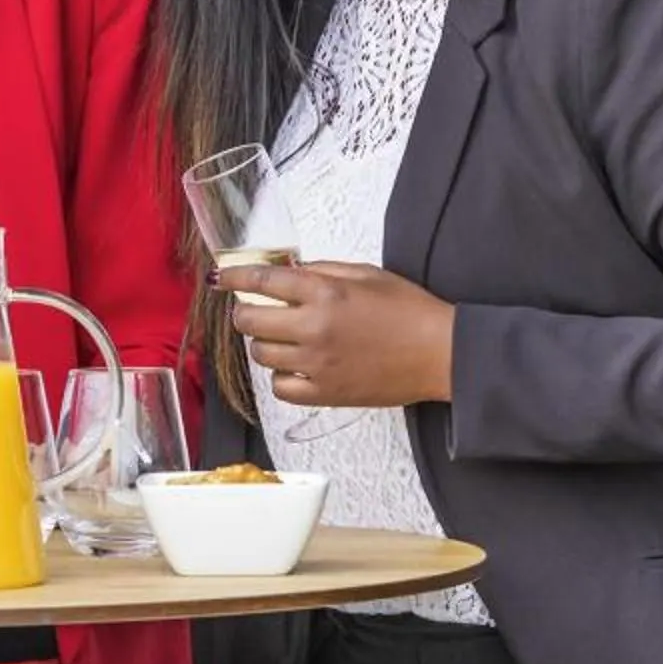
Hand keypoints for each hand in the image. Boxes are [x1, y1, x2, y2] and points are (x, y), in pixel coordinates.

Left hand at [223, 262, 453, 409]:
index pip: (262, 280)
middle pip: (250, 320)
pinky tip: (295, 368)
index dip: (234, 277)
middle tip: (254, 309)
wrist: (440, 353)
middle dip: (245, 311)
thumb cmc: (410, 311)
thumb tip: (288, 270)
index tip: (222, 277)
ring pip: (261, 354)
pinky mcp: (325, 393)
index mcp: (325, 293)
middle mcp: (314, 328)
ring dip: (264, 343)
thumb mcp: (367, 274)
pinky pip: (281, 389)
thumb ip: (323, 271)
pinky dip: (281, 378)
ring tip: (282, 338)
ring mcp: (317, 364)